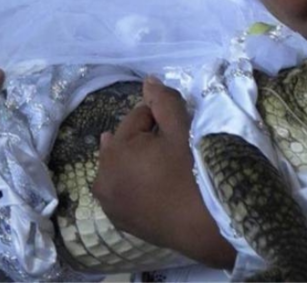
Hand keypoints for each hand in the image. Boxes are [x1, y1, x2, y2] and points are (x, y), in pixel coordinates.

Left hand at [93, 78, 234, 267]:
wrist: (203, 226)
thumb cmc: (193, 174)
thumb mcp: (181, 131)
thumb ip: (163, 101)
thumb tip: (147, 80)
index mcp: (115, 149)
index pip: (137, 117)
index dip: (161, 120)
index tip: (179, 133)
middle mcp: (102, 175)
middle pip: (125, 141)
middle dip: (144, 140)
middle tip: (172, 153)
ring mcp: (108, 201)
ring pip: (122, 166)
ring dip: (136, 161)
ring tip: (162, 169)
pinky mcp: (118, 219)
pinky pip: (123, 189)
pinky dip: (134, 184)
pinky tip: (153, 188)